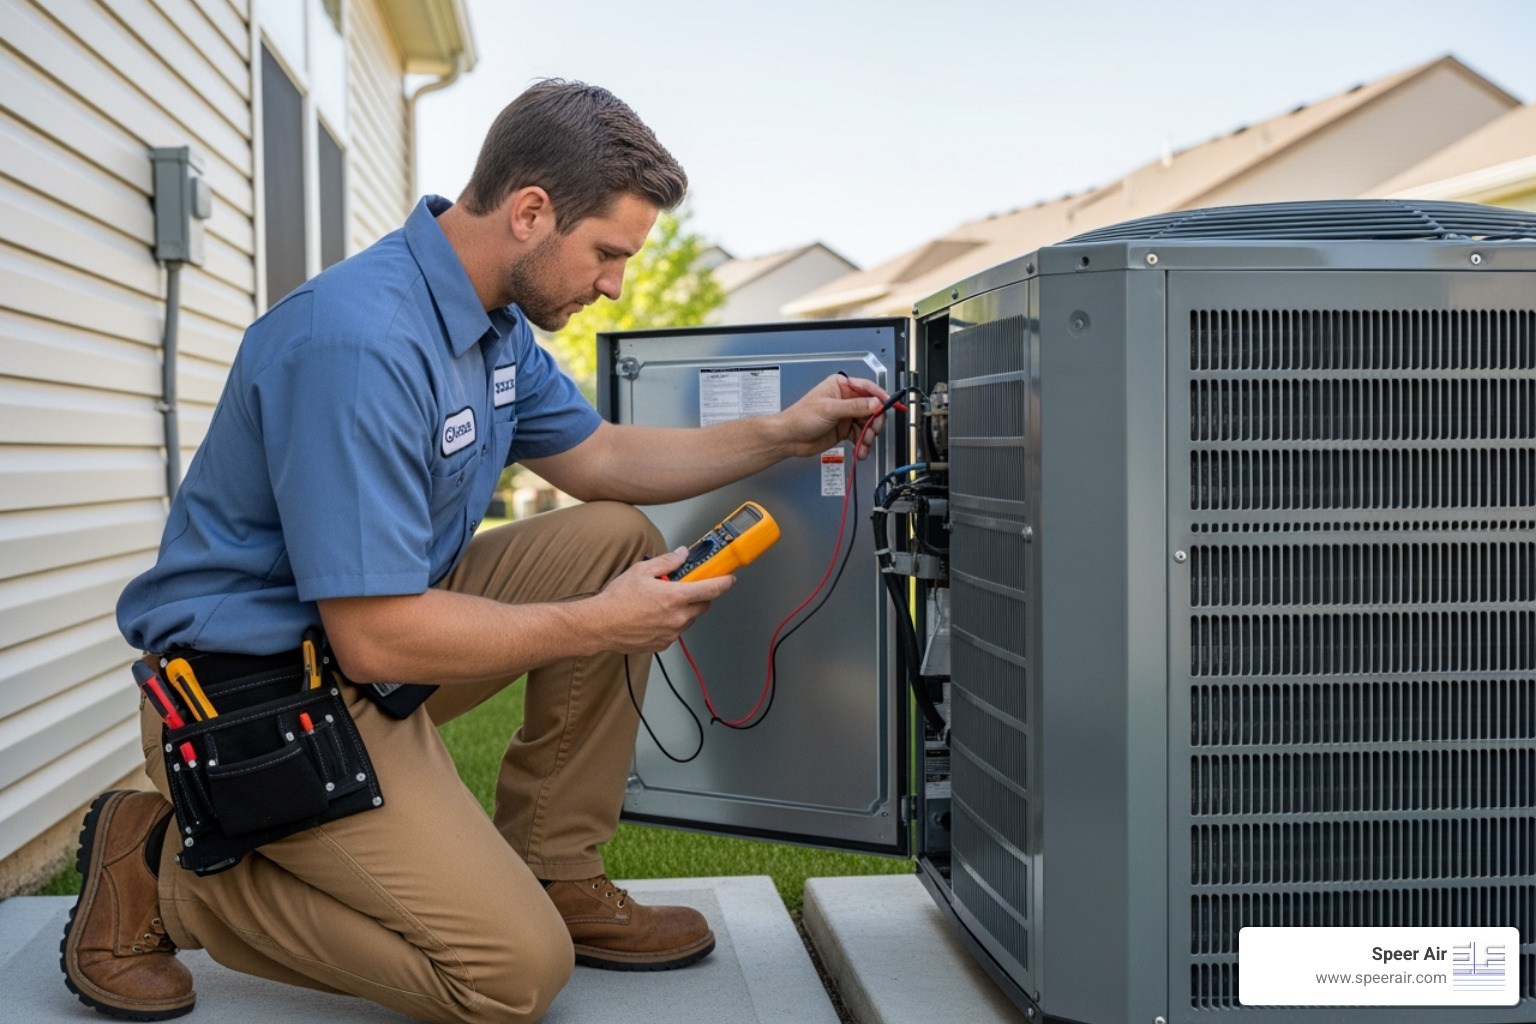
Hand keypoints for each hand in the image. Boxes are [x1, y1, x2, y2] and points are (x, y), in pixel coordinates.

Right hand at [585, 547, 734, 653]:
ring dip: (685, 609)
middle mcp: (677, 617)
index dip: (724, 582)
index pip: (711, 589)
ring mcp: (671, 633)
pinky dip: (672, 622)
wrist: (600, 625)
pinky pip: (676, 631)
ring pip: (690, 619)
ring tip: (663, 602)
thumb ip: (667, 562)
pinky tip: (655, 616)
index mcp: (675, 597)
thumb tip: (681, 555)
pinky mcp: (663, 644)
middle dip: (700, 595)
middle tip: (686, 587)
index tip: (730, 578)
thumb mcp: (641, 571)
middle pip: (703, 605)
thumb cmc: (617, 600)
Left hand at [778, 374, 890, 458]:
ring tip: (865, 444)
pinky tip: (861, 450)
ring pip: (867, 424)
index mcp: (840, 387)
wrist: (790, 438)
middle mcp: (845, 399)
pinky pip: (860, 435)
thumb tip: (874, 403)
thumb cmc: (801, 418)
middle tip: (874, 431)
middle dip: (874, 421)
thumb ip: (855, 406)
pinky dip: (862, 443)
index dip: (879, 396)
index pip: (867, 388)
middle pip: (870, 408)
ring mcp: (845, 415)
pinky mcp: (844, 429)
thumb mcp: (830, 409)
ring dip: (869, 435)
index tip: (889, 405)